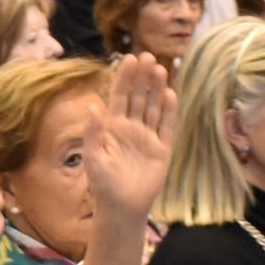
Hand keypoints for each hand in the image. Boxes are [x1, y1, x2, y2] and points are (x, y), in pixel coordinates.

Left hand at [85, 52, 175, 223]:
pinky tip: (171, 94)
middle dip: (143, 77)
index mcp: (112, 127)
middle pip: (139, 97)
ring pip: (154, 107)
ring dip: (157, 89)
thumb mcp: (93, 157)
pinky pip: (167, 126)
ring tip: (161, 69)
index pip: (120, 96)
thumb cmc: (102, 184)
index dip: (125, 78)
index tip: (129, 58)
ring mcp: (148, 137)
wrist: (122, 208)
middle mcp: (131, 128)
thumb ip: (94, 132)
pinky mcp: (162, 149)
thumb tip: (93, 105)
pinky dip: (169, 111)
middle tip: (148, 56)